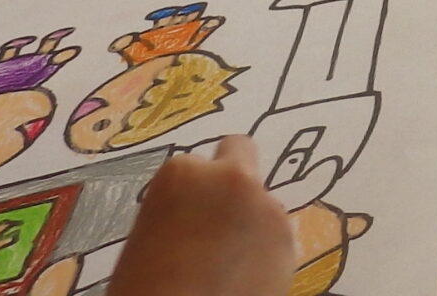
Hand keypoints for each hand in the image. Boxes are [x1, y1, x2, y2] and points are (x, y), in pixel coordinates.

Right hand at [106, 136, 292, 295]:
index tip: (186, 218)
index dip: (191, 194)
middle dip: (233, 178)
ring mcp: (267, 207)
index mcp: (183, 174)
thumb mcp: (148, 235)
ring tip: (226, 263)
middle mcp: (232, 179)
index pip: (194, 166)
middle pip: (241, 153)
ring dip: (250, 221)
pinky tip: (243, 277)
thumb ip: (180, 209)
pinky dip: (265, 250)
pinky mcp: (290, 242)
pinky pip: (276, 236)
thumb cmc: (146, 285)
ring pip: (261, 201)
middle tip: (219, 215)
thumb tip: (197, 215)